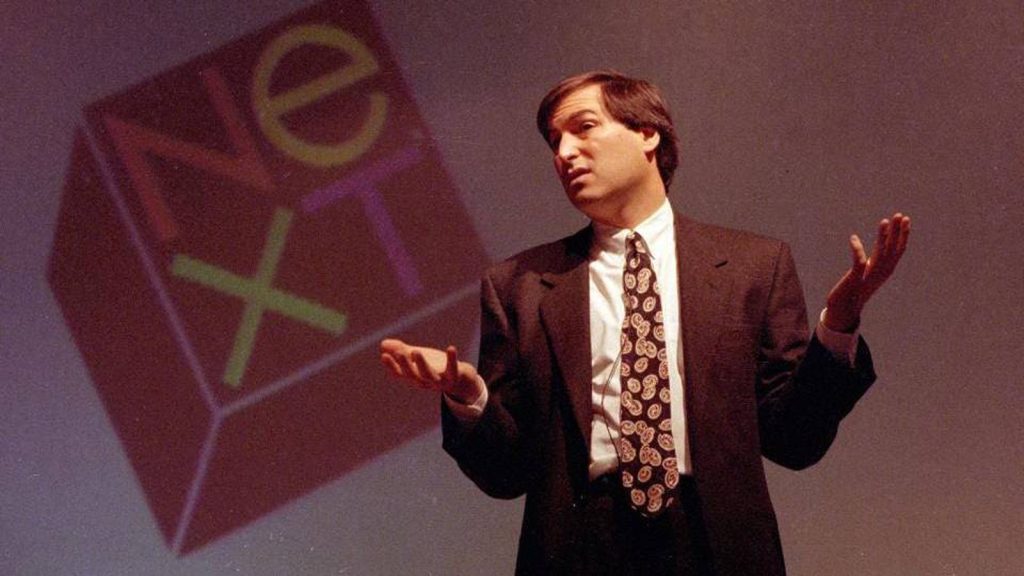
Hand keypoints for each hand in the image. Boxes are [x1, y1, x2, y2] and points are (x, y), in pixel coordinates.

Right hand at [379, 338, 482, 403]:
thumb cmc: (436, 367)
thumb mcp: (418, 358)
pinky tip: (451, 348)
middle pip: (413, 375)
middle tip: (399, 353)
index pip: (400, 373)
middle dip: (405, 364)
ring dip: (422, 364)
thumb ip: (402, 350)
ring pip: (429, 375)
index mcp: (414, 377)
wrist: (460, 380)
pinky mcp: (454, 377)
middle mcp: (425, 381)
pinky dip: (452, 359)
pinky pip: (453, 369)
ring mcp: (439, 381)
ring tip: (416, 351)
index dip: (391, 366)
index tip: (384, 355)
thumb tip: (382, 344)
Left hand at [824, 212, 910, 332]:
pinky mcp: (855, 279)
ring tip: (884, 221)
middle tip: (900, 215)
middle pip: (892, 249)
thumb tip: (868, 255)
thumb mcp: (867, 274)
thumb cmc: (855, 290)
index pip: (898, 250)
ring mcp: (869, 276)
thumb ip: (869, 264)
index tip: (906, 219)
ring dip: (883, 237)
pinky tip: (853, 238)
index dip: (903, 235)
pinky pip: (858, 262)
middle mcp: (880, 273)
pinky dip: (857, 250)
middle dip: (897, 231)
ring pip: (879, 253)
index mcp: (885, 270)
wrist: (844, 309)